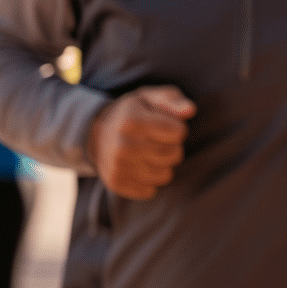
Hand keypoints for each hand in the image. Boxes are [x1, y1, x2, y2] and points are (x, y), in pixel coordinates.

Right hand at [87, 85, 195, 199]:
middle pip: (174, 155)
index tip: (165, 124)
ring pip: (165, 175)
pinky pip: (150, 190)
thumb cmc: (132, 112)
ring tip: (149, 152)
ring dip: (163, 164)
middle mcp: (123, 146)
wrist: (96, 133)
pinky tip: (140, 165)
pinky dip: (150, 179)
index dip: (177, 128)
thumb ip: (172, 100)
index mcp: (132, 121)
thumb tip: (190, 111)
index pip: (179, 133)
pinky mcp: (116, 183)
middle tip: (157, 139)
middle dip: (172, 147)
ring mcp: (118, 166)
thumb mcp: (150, 97)